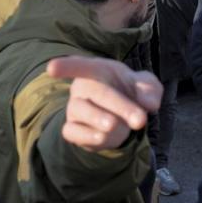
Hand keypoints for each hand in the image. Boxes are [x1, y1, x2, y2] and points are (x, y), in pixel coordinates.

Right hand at [47, 56, 161, 151]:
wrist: (124, 118)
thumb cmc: (133, 92)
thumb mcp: (148, 87)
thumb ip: (150, 90)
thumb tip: (148, 103)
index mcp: (97, 70)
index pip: (79, 65)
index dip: (65, 66)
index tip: (51, 68)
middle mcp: (82, 87)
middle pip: (95, 92)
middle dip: (120, 106)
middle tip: (140, 120)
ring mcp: (74, 108)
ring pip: (81, 111)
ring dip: (101, 119)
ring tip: (116, 125)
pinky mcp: (72, 129)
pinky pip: (73, 132)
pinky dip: (87, 136)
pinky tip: (103, 137)